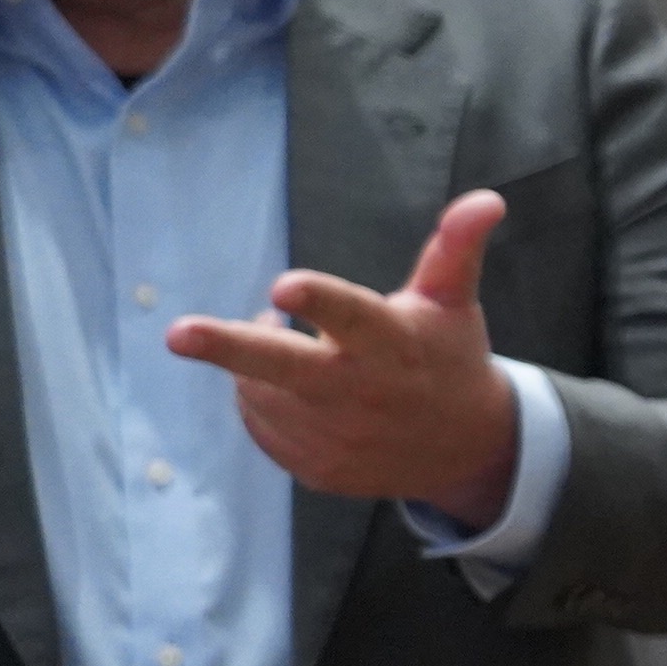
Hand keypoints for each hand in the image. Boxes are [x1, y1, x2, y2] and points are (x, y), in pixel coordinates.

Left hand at [166, 190, 519, 523]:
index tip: (282, 286)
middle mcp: (360, 391)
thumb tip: (488, 197)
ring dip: (251, 367)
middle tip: (178, 333)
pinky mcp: (317, 468)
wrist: (467, 449)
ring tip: (282, 347)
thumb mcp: (453, 302)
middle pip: (284, 367)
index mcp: (391, 341)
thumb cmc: (449, 357)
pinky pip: (262, 428)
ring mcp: (335, 436)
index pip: (351, 316)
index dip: (319, 300)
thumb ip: (455, 248)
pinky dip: (261, 404)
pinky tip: (290, 392)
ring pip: (258, 393)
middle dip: (229, 348)